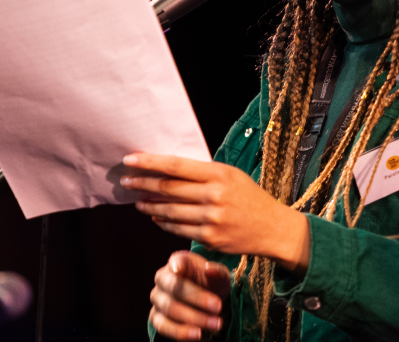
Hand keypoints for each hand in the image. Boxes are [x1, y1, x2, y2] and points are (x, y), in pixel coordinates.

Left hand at [122, 153, 310, 273]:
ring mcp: (211, 219)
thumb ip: (203, 174)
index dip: (150, 163)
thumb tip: (167, 170)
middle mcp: (215, 195)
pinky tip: (155, 216)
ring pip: (169, 211)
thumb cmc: (249, 197)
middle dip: (142, 184)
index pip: (176, 166)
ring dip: (149, 205)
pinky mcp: (209, 238)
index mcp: (219, 174)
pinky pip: (178, 229)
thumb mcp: (231, 176)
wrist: (272, 228)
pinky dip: (163, 222)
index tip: (129, 160)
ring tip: (138, 201)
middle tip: (126, 181)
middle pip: (168, 188)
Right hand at [149, 251, 229, 340]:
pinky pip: (163, 326)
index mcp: (177, 261)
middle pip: (174, 287)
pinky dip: (180, 332)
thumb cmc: (212, 283)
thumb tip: (209, 270)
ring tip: (215, 324)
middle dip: (197, 299)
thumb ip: (216, 272)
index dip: (178, 266)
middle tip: (218, 307)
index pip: (176, 262)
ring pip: (170, 309)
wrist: (207, 302)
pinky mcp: (156, 317)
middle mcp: (162, 278)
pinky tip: (197, 334)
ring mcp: (157, 298)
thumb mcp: (220, 276)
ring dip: (194, 318)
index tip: (181, 269)